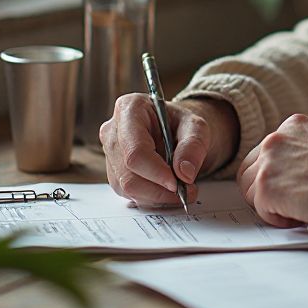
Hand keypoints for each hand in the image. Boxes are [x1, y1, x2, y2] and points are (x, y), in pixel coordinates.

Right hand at [101, 94, 238, 206]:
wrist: (176, 130)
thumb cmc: (182, 124)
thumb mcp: (197, 126)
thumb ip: (194, 145)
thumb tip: (184, 173)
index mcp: (130, 109)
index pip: (135, 149)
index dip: (155, 171)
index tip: (177, 183)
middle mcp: (113, 131)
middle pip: (128, 172)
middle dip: (159, 189)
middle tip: (187, 192)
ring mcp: (110, 153)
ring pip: (127, 187)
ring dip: (157, 196)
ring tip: (182, 191)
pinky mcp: (114, 172)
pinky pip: (128, 194)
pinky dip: (152, 198)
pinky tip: (168, 191)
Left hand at [236, 114, 307, 228]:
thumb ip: (306, 154)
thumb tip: (295, 174)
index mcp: (294, 126)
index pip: (266, 153)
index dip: (278, 175)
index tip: (292, 187)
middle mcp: (276, 138)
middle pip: (249, 171)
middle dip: (266, 190)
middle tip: (290, 204)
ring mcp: (268, 162)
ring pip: (251, 192)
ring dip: (273, 205)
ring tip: (301, 208)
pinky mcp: (266, 187)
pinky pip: (261, 211)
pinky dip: (280, 219)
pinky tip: (303, 214)